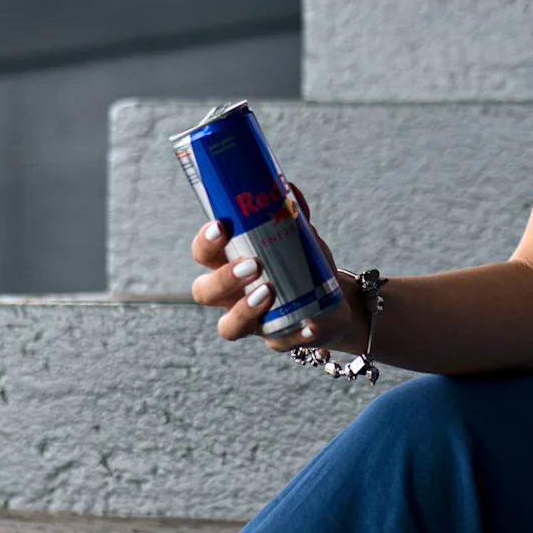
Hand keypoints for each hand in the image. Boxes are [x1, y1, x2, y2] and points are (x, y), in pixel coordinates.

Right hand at [187, 205, 366, 351]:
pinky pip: (278, 344)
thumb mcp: (299, 239)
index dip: (205, 243)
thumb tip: (287, 188)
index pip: (203, 254)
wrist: (328, 302)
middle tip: (252, 264)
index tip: (221, 226)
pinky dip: (295, 335)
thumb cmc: (302, 265)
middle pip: (204, 292)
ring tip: (268, 291)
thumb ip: (292, 215)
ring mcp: (250, 322)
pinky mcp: (276, 341)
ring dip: (244, 310)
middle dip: (223, 278)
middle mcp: (230, 296)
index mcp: (229, 264)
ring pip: (228, 326)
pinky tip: (310, 323)